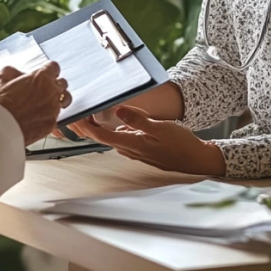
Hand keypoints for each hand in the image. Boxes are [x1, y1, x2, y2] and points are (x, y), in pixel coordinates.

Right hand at [0, 62, 69, 144]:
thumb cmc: (1, 103)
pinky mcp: (52, 123)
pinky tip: (39, 116)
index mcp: (42, 77)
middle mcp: (52, 91)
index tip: (44, 73)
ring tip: (47, 102)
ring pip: (65, 99)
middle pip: (63, 83)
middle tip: (43, 88)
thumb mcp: (2, 76)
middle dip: (54, 84)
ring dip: (58, 99)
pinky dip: (49, 115)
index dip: (48, 69)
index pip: (54, 67)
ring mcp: (54, 108)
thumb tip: (18, 74)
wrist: (1, 127)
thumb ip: (14, 71)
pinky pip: (56, 116)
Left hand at [70, 106, 225, 175]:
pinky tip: (114, 120)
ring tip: (88, 114)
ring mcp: (136, 150)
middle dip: (86, 126)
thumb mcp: (161, 128)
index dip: (85, 127)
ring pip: (111, 137)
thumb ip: (138, 120)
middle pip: (102, 137)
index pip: (101, 135)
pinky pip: (122, 138)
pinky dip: (112, 129)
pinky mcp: (142, 148)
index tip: (73, 118)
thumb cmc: (181, 145)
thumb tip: (119, 111)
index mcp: (132, 144)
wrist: (196, 159)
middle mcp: (130, 149)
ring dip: (98, 128)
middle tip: (74, 114)